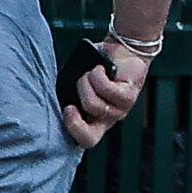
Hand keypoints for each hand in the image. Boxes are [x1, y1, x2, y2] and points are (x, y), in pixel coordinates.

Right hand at [62, 37, 156, 151]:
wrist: (125, 51)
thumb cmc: (99, 68)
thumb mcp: (80, 83)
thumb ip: (70, 92)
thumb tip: (62, 95)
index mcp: (93, 120)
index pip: (84, 140)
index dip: (71, 129)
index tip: (66, 108)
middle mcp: (108, 119)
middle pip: (90, 138)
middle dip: (74, 123)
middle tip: (70, 106)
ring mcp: (120, 110)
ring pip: (92, 106)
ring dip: (85, 84)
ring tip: (89, 73)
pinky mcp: (129, 96)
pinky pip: (106, 90)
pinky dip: (97, 75)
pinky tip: (99, 68)